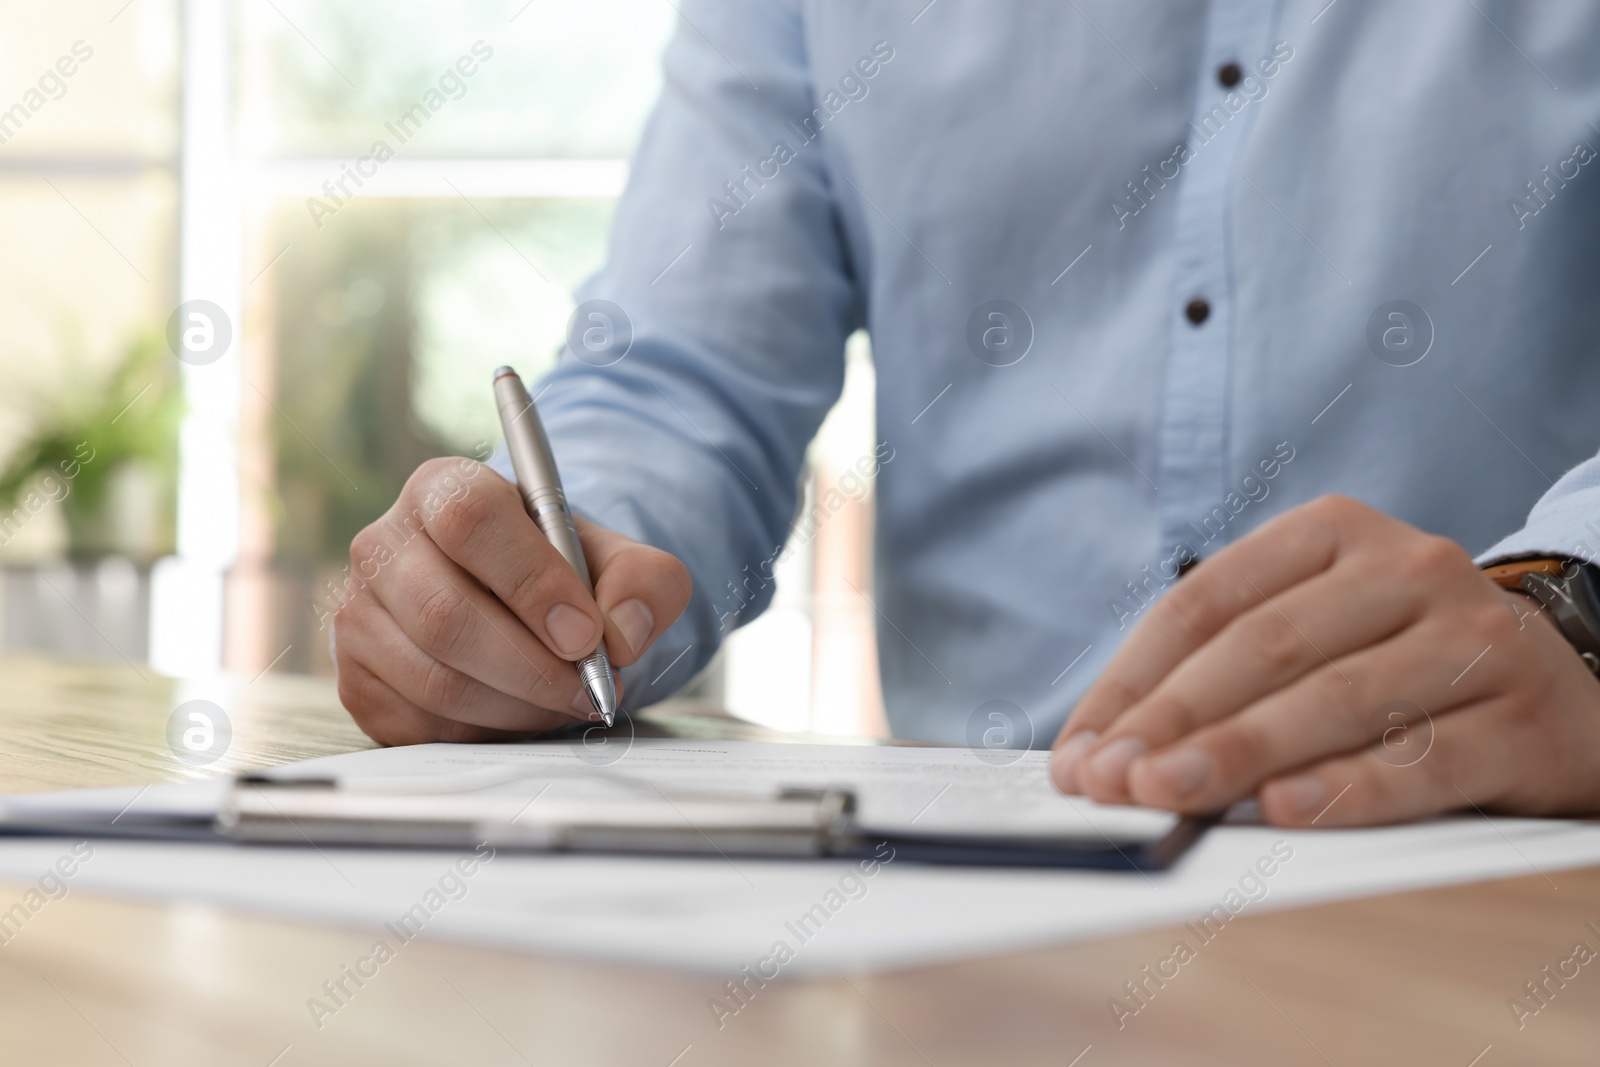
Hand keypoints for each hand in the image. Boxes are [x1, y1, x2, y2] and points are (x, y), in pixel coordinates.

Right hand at [332, 457, 691, 744]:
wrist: (518, 608)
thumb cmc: (563, 575)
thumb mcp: (620, 560)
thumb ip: (644, 581)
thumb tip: (622, 633)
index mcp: (444, 489)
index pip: (472, 521)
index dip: (532, 583)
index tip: (585, 635)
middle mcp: (384, 544)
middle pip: (446, 614)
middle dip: (532, 667)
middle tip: (588, 689)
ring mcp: (359, 615)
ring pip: (435, 679)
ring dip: (516, 706)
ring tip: (562, 701)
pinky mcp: (356, 679)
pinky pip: (419, 723)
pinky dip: (483, 731)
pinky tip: (518, 712)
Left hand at [1050, 495, 1599, 825]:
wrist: (1565, 690)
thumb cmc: (1402, 664)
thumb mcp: (1316, 635)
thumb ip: (1221, 676)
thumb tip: (1102, 754)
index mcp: (1332, 532)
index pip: (1205, 602)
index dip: (1131, 680)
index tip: (1080, 750)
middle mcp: (1406, 568)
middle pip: (1264, 646)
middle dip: (1174, 719)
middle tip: (1112, 780)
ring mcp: (1472, 637)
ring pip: (1337, 698)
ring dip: (1242, 752)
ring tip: (1170, 794)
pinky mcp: (1522, 717)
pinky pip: (1424, 758)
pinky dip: (1348, 787)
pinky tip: (1285, 810)